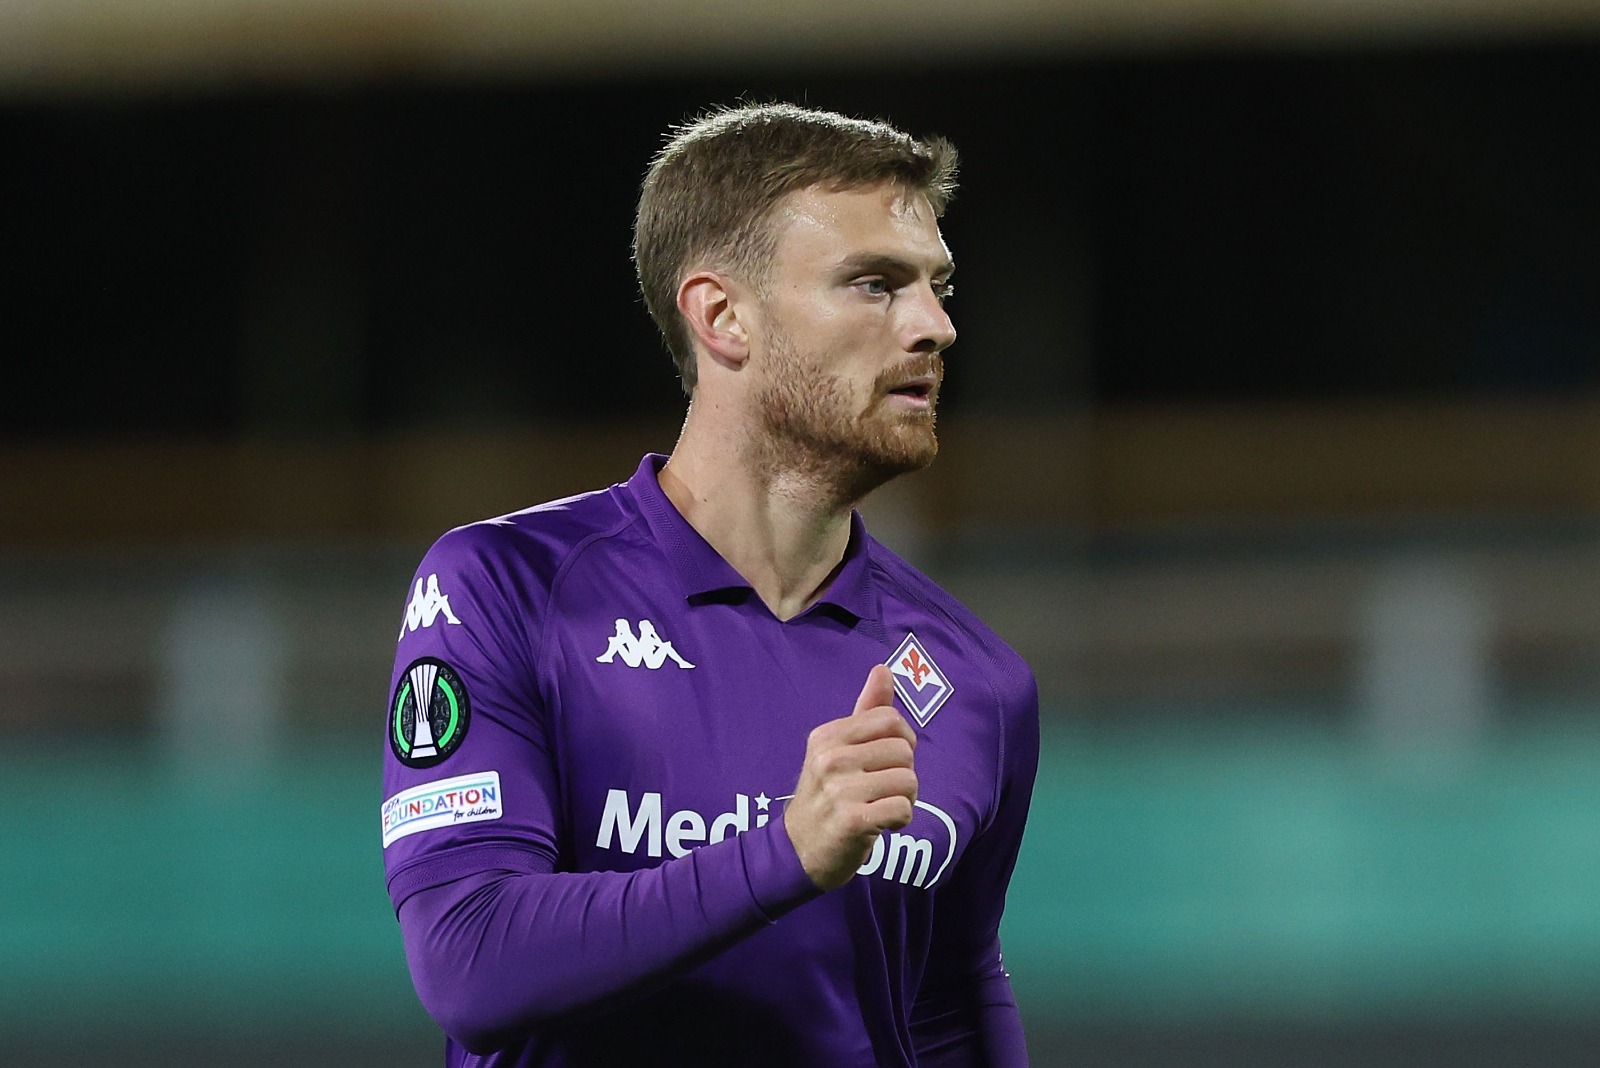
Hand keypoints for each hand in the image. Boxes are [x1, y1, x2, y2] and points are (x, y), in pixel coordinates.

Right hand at [782, 664, 917, 890]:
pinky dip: (900, 820)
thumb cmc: (826, 795)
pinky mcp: (851, 821)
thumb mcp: (838, 749)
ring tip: (881, 807)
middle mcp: (830, 758)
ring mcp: (839, 790)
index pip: (890, 719)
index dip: (902, 740)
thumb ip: (865, 710)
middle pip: (904, 751)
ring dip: (904, 799)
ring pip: (908, 781)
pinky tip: (882, 825)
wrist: (798, 851)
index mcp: (827, 736)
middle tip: (883, 790)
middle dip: (904, 773)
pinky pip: (902, 809)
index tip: (889, 761)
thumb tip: (884, 669)